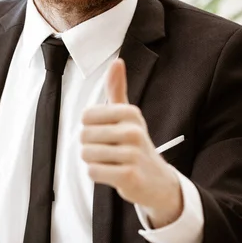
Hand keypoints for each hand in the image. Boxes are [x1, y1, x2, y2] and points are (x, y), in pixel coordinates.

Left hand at [80, 58, 182, 227]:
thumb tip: (117, 62)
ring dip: (94, 161)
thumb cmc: (135, 144)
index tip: (106, 133)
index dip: (90, 127)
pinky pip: (93, 172)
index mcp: (130, 113)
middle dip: (91, 146)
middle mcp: (133, 131)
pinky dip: (97, 174)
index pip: (86, 116)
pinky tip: (112, 173)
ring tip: (111, 162)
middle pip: (84, 136)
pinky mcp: (129, 176)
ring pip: (87, 154)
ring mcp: (132, 154)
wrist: (157, 180)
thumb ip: (117, 89)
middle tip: (109, 151)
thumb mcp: (128, 115)